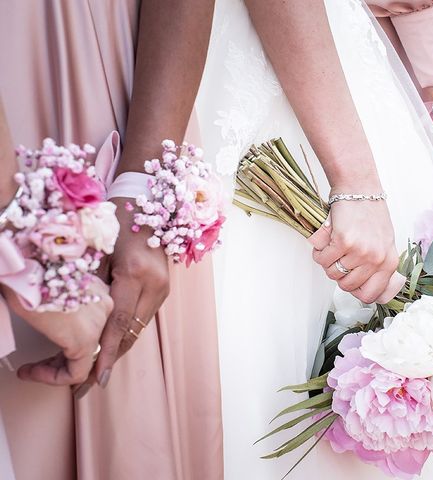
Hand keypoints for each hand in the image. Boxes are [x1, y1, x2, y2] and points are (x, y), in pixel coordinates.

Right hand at [1, 277, 112, 385]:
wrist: (27, 267)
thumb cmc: (32, 271)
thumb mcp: (51, 288)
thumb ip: (59, 306)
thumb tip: (48, 320)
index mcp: (99, 292)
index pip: (95, 327)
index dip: (73, 346)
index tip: (52, 353)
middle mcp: (104, 307)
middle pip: (93, 346)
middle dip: (64, 361)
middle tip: (40, 366)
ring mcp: (99, 325)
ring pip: (86, 361)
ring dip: (55, 371)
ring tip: (31, 371)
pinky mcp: (86, 340)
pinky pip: (76, 372)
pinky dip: (53, 378)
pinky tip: (30, 371)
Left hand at [94, 197, 169, 387]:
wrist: (149, 198)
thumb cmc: (119, 217)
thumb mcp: (98, 247)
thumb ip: (91, 282)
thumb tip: (76, 314)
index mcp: (136, 274)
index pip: (119, 323)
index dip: (106, 352)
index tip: (96, 377)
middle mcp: (154, 285)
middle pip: (132, 332)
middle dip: (111, 359)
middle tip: (89, 384)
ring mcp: (162, 287)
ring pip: (139, 328)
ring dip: (119, 348)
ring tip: (97, 369)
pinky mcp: (163, 288)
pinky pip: (144, 317)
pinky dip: (127, 332)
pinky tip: (113, 343)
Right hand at [312, 189, 397, 303]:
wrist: (359, 189)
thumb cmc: (370, 214)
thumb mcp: (384, 243)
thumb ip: (379, 267)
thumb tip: (372, 291)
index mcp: (388, 262)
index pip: (371, 295)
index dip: (356, 291)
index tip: (350, 282)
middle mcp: (376, 259)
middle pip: (346, 286)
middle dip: (338, 274)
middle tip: (339, 258)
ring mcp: (359, 251)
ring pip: (332, 273)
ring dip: (327, 262)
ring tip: (332, 246)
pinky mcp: (343, 241)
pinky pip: (322, 259)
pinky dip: (319, 251)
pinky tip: (325, 240)